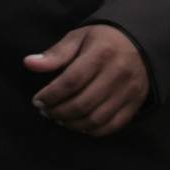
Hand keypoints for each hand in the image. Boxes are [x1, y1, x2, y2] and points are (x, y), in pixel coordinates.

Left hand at [24, 24, 149, 135]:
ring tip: (60, 118)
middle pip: (81, 104)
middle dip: (57, 112)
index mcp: (101, 53)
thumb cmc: (103, 40)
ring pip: (95, 119)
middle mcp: (117, 72)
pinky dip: (92, 130)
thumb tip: (29, 63)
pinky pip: (112, 126)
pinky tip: (80, 124)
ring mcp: (128, 90)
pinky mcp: (135, 102)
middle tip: (46, 111)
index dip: (50, 96)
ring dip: (72, 124)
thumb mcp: (79, 38)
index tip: (38, 100)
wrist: (140, 42)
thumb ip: (55, 54)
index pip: (71, 82)